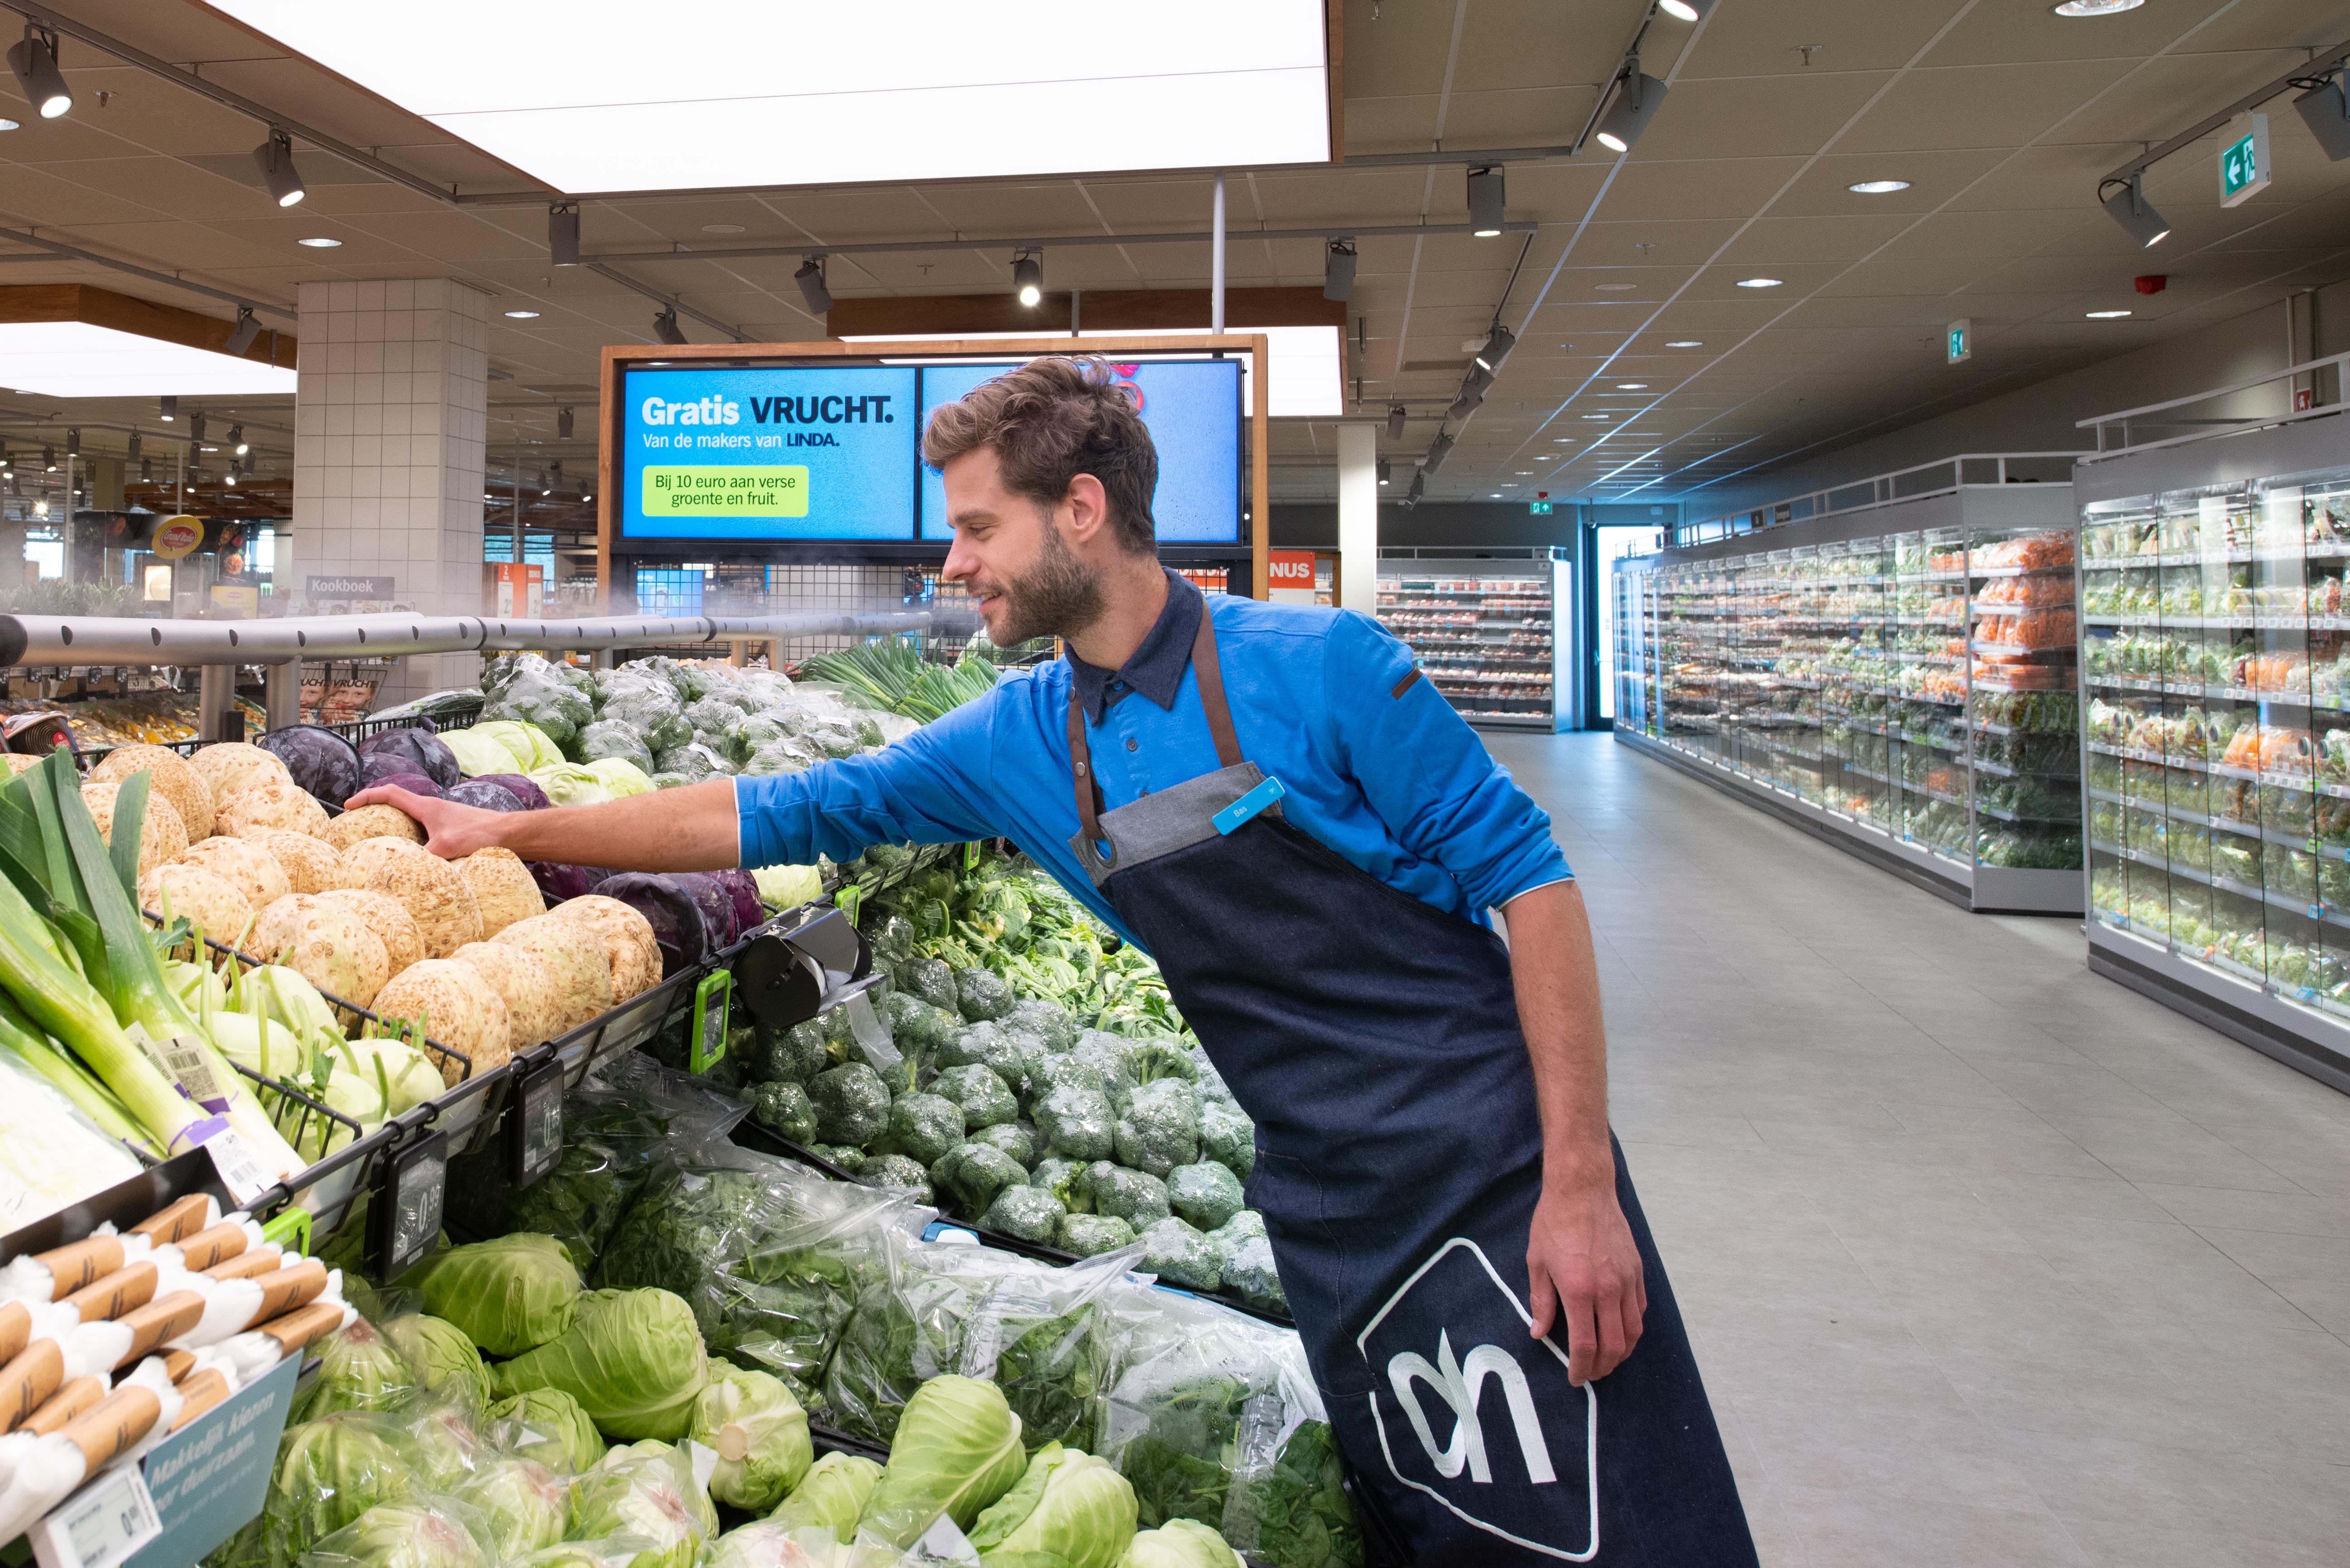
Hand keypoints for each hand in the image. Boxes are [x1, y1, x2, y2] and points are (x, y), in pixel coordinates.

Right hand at [345, 785, 508, 859]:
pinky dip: (410, 840)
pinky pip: (423, 832)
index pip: (389, 793)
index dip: (366, 797)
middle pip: (396, 804)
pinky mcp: (451, 831)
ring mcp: (442, 820)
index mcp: (426, 806)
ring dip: (393, 827)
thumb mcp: (447, 847)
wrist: (510, 834)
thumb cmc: (481, 834)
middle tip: (358, 826)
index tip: (348, 806)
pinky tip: (409, 857)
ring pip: (410, 820)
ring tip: (378, 844)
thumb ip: (422, 858)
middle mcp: (432, 810)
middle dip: (375, 812)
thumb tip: (400, 872)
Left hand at [1526, 1176, 1645, 1385]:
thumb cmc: (1554, 1223)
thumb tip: (1539, 1333)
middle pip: (1614, 1346)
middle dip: (1602, 1367)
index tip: (1575, 1378)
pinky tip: (1620, 1331)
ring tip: (1607, 1360)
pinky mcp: (1638, 1271)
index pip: (1585, 1345)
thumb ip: (1541, 1302)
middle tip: (1590, 1373)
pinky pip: (1640, 1309)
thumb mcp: (1537, 1262)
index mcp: (1579, 1290)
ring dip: (1621, 1353)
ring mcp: (1627, 1280)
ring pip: (1634, 1332)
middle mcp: (1608, 1289)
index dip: (1580, 1368)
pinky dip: (1632, 1328)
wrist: (1583, 1189)